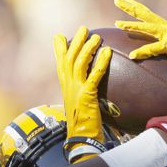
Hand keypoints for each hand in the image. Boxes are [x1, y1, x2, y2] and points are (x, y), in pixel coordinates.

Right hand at [53, 26, 111, 161]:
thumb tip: (89, 86)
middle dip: (76, 42)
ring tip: (96, 37)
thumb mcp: (80, 105)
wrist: (82, 138)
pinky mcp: (86, 95)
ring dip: (88, 48)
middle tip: (84, 29)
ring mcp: (75, 90)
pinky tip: (107, 52)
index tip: (60, 36)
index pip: (60, 64)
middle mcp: (68, 86)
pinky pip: (94, 75)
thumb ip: (82, 92)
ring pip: (79, 63)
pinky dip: (100, 62)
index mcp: (65, 87)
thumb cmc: (84, 124)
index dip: (60, 49)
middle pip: (69, 58)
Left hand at [114, 0, 166, 92]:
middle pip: (145, 14)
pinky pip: (154, 48)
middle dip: (130, 7)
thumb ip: (162, 44)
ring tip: (117, 24)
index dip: (136, 6)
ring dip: (131, 25)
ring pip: (147, 28)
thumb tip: (152, 47)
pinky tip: (132, 56)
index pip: (148, 14)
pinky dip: (143, 52)